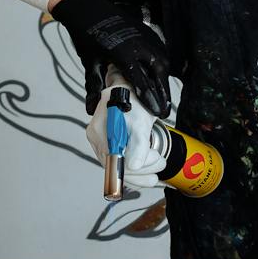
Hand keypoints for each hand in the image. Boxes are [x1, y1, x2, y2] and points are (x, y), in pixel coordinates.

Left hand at [52, 0, 171, 116]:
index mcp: (125, 55)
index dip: (150, 99)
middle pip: (159, 72)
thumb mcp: (90, 63)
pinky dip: (162, 63)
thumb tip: (91, 108)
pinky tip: (161, 72)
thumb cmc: (87, 35)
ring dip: (164, 78)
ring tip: (164, 94)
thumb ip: (94, 86)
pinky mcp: (146, 31)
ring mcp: (145, 37)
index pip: (142, 82)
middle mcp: (140, 45)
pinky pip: (160, 49)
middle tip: (164, 108)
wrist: (87, 8)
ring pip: (162, 60)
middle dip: (163, 91)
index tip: (157, 112)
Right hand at [85, 74, 168, 188]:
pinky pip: (119, 160)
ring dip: (141, 170)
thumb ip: (138, 145)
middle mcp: (96, 136)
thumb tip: (133, 166)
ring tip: (157, 163)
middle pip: (117, 165)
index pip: (116, 161)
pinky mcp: (107, 142)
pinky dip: (134, 165)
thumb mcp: (140, 122)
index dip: (137, 169)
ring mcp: (100, 140)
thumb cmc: (135, 100)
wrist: (132, 88)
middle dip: (143, 169)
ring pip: (118, 165)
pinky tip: (146, 166)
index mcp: (100, 131)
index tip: (155, 164)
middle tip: (161, 164)